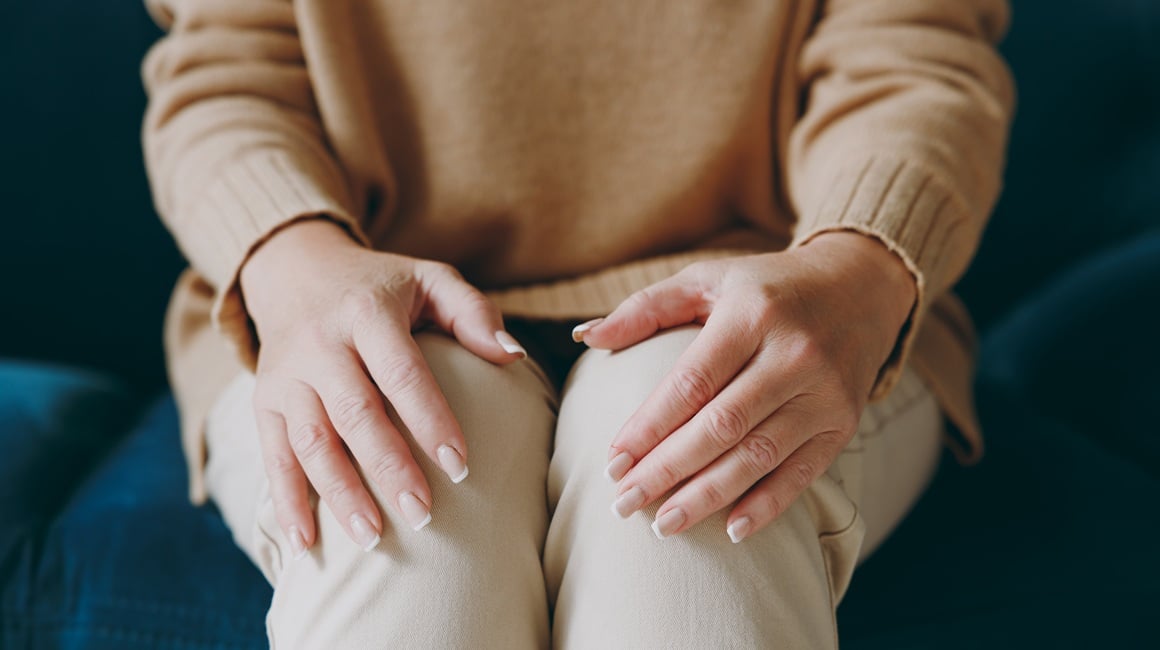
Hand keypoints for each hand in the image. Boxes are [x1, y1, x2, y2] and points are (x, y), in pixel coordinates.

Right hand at [239, 219, 524, 554]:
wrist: (296, 270)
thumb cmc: (380, 285)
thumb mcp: (429, 279)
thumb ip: (472, 311)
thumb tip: (513, 354)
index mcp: (368, 313)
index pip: (403, 374)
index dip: (431, 420)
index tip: (461, 466)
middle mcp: (322, 344)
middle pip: (356, 413)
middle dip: (388, 468)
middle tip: (423, 514)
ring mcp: (288, 375)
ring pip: (312, 440)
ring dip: (339, 493)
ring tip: (371, 537)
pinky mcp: (266, 401)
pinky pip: (273, 455)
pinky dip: (285, 501)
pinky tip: (304, 542)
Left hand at [577, 232, 915, 541]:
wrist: (860, 288)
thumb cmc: (766, 287)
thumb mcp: (708, 279)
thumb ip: (647, 307)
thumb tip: (585, 336)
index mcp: (752, 313)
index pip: (691, 382)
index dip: (648, 427)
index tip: (612, 462)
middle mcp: (793, 353)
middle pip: (720, 426)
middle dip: (666, 470)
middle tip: (624, 504)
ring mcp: (824, 392)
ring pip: (757, 455)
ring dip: (706, 496)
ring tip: (663, 524)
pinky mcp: (844, 422)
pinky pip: (802, 473)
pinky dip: (767, 506)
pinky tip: (730, 530)